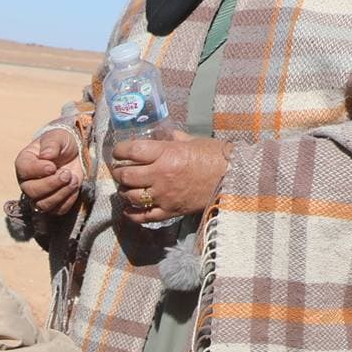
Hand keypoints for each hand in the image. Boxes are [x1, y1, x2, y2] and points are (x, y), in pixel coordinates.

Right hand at [14, 128, 84, 219]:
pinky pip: (57, 210)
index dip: (38, 170)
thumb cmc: (62, 143)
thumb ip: (51, 144)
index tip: (53, 166)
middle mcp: (27, 182)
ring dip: (61, 194)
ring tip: (73, 179)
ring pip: (43, 204)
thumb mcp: (58, 137)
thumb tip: (46, 155)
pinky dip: (68, 200)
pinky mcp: (53, 204)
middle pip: (32, 192)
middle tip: (67, 173)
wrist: (76, 153)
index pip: (24, 171)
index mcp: (24, 163)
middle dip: (52, 184)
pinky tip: (74, 187)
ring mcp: (39, 195)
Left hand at [110, 135, 231, 225]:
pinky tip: (129, 209)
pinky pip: (143, 216)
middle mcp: (161, 175)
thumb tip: (159, 135)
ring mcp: (164, 196)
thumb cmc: (215, 156)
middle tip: (119, 170)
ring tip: (125, 188)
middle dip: (118, 172)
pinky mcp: (170, 211)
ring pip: (131, 196)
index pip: (131, 151)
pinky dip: (132, 214)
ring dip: (123, 192)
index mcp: (166, 154)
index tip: (118, 151)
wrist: (234, 179)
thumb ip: (172, 139)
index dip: (119, 150)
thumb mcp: (192, 141)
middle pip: (126, 176)